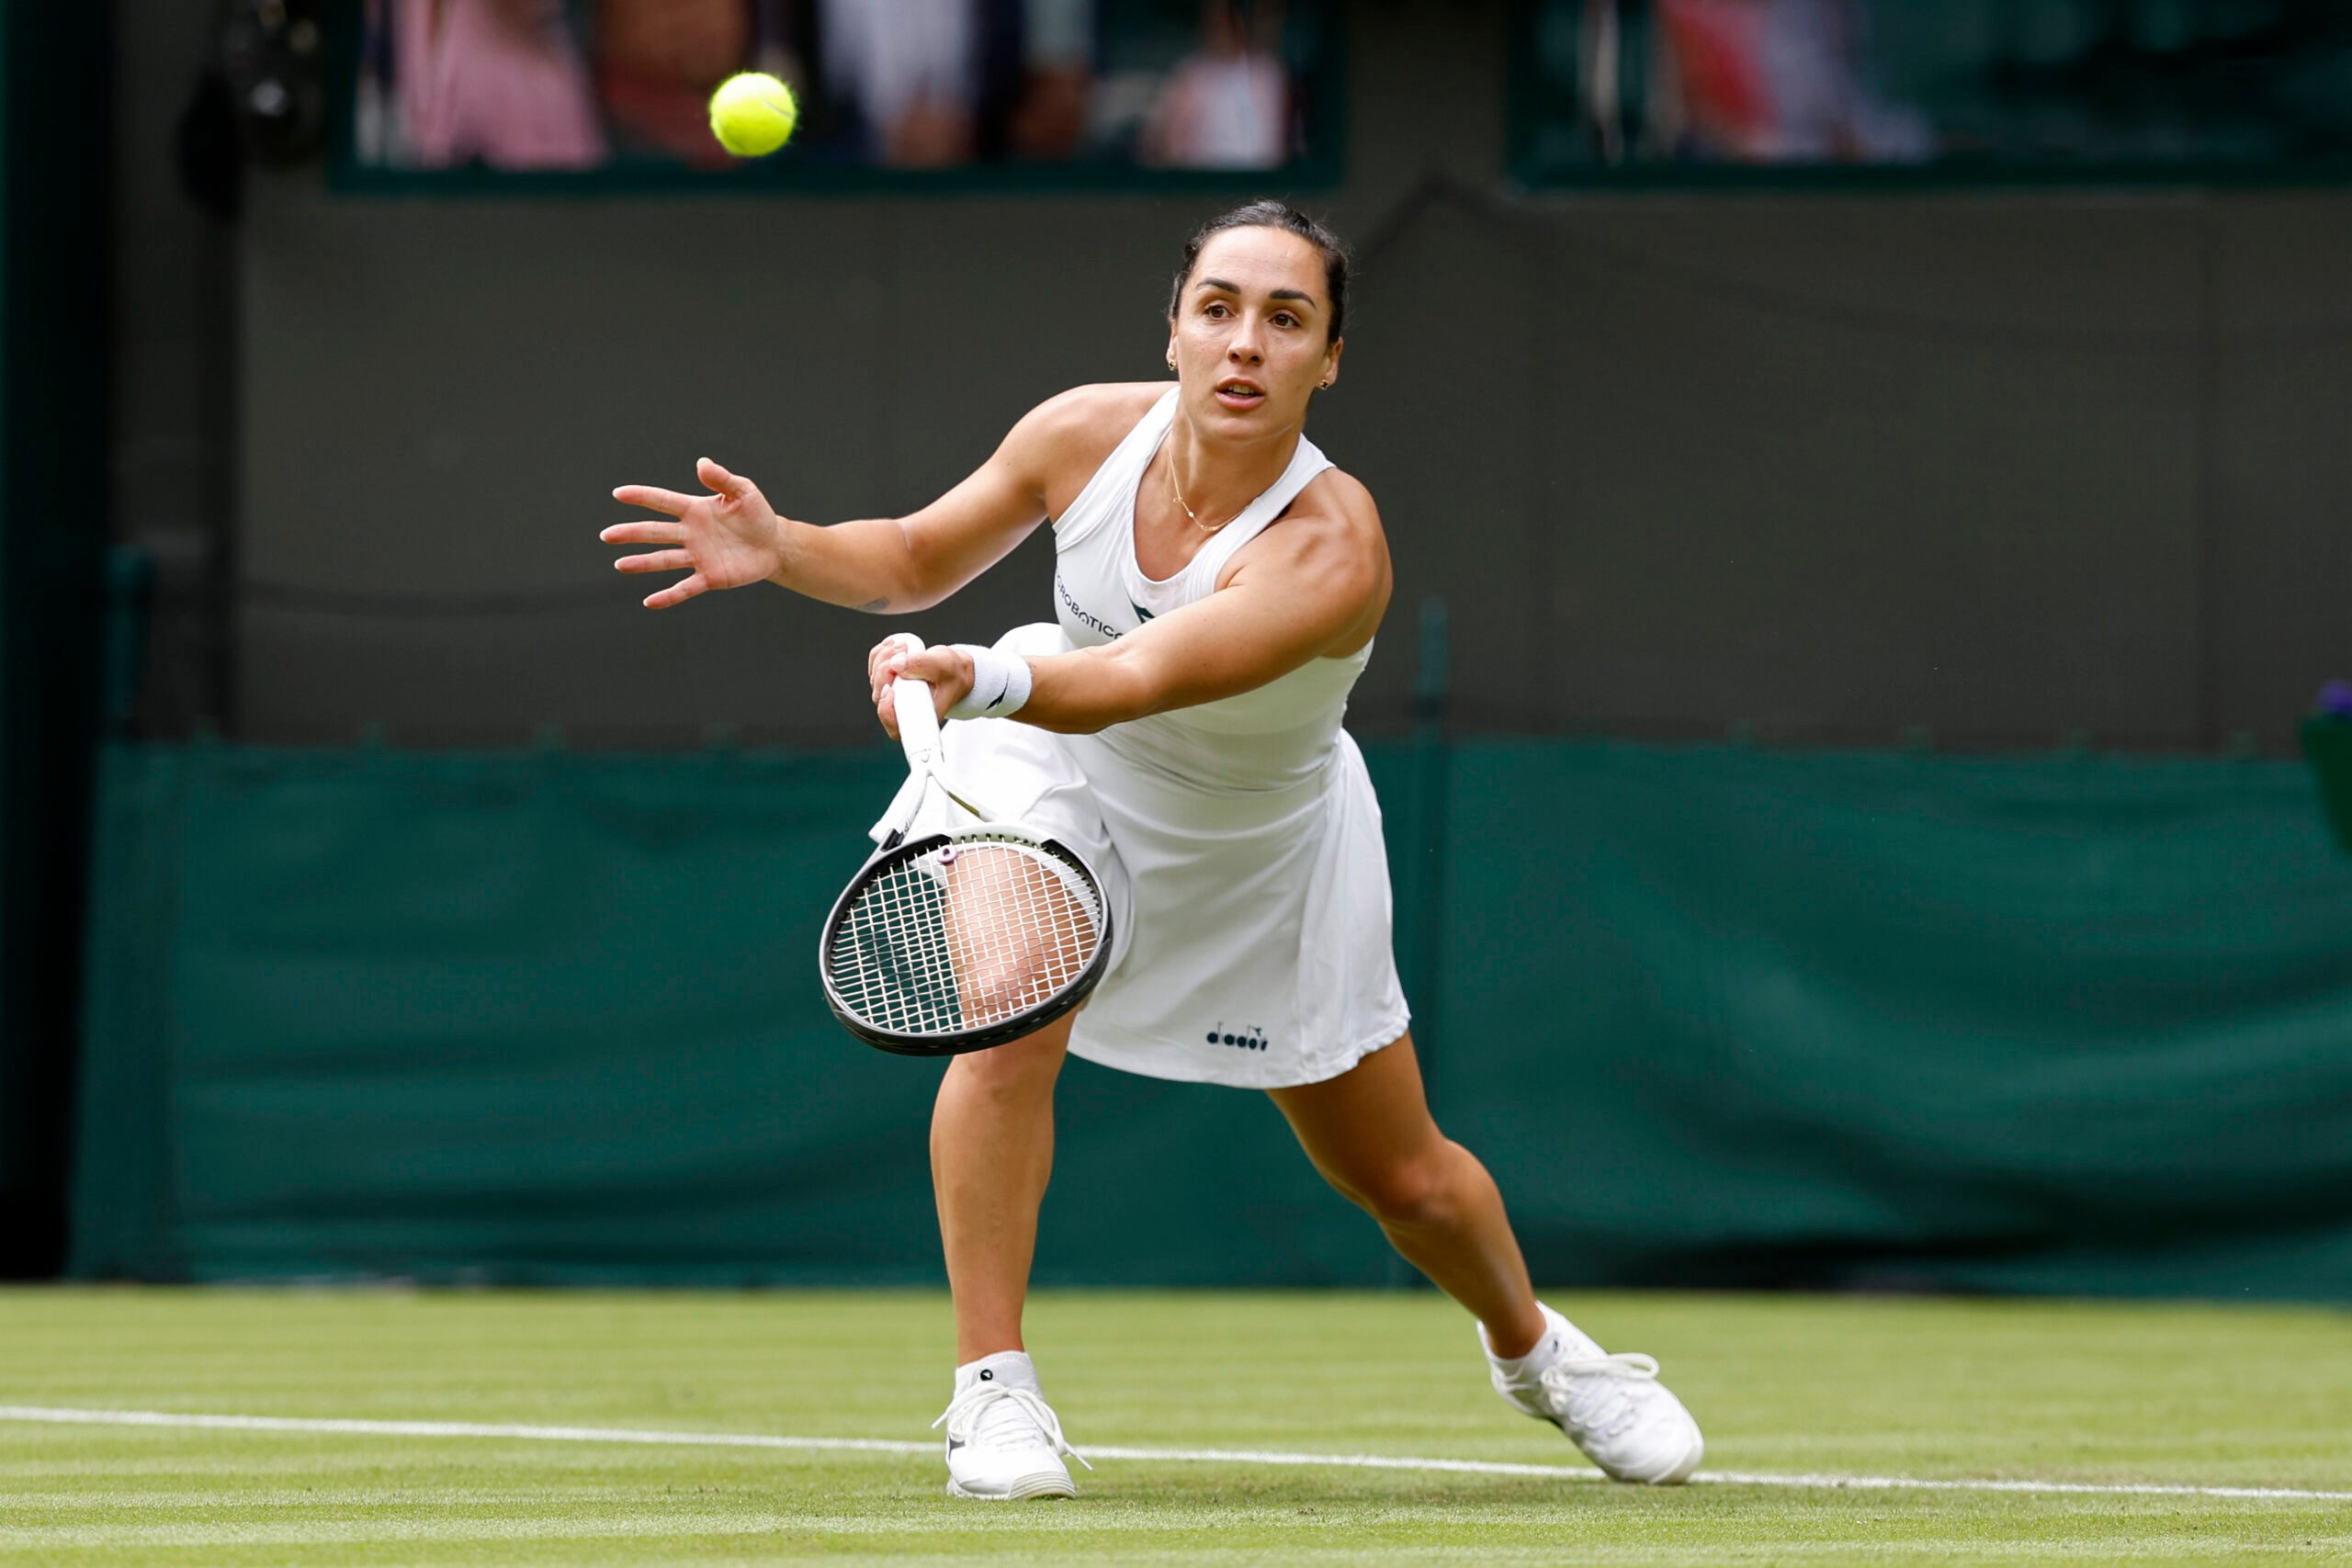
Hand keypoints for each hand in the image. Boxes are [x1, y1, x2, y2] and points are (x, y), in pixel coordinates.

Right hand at [603, 457, 786, 608]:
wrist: (774, 544)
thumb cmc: (757, 515)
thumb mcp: (743, 492)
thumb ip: (722, 478)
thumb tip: (702, 463)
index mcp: (695, 510)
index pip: (663, 502)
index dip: (641, 497)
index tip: (618, 494)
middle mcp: (690, 534)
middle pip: (655, 533)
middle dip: (631, 533)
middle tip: (607, 535)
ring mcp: (698, 556)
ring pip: (664, 560)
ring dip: (642, 563)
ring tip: (620, 565)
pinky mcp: (709, 577)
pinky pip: (685, 588)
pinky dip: (668, 596)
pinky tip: (649, 602)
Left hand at [867, 635, 973, 740]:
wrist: (952, 669)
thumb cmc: (952, 674)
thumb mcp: (944, 666)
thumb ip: (922, 664)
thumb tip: (896, 664)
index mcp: (919, 716)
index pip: (895, 727)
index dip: (886, 710)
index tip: (890, 690)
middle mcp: (903, 710)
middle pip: (879, 696)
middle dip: (886, 669)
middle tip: (903, 652)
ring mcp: (893, 696)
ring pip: (875, 677)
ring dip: (884, 657)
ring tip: (904, 647)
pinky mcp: (887, 681)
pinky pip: (874, 665)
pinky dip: (881, 652)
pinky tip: (895, 646)